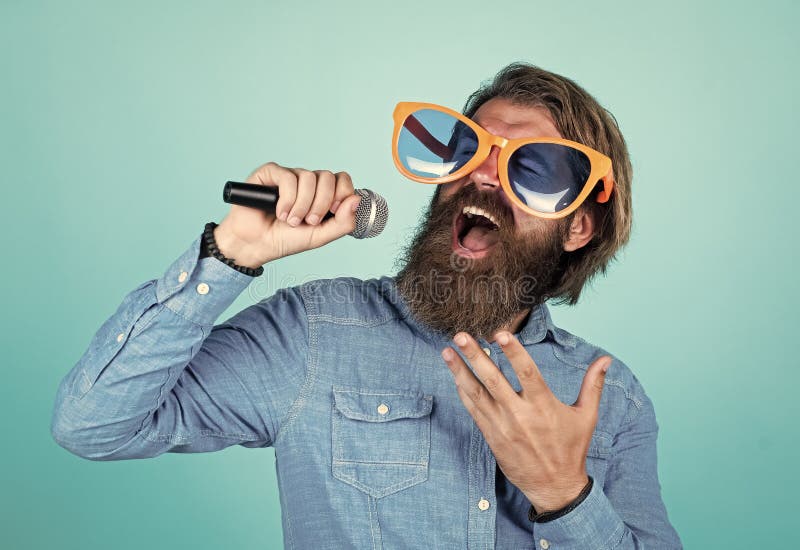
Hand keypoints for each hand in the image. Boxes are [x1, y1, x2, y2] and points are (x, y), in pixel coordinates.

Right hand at [214, 162, 361, 266]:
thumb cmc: (286, 240)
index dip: (342, 193)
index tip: (334, 211)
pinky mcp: (270, 174)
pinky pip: (287, 177)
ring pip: (308, 177)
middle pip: (327, 177)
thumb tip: (357, 200)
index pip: (342, 179)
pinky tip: (279, 212)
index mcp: (321, 194)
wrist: (256, 245)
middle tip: (309, 221)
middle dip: (321, 203)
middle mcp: (307, 182)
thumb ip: (343, 222)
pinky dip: (287, 199)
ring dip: (302, 205)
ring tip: (291, 220)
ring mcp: (289, 176)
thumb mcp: (320, 236)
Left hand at [441, 331, 610, 511]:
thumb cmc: (571, 449)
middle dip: (475, 356)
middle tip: (459, 336)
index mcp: (544, 406)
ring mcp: (502, 426)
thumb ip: (593, 385)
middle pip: (493, 380)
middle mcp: (520, 415)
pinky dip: (463, 392)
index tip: (500, 333)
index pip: (527, 372)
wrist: (554, 486)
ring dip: (460, 371)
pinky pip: (473, 410)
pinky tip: (455, 375)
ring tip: (446, 352)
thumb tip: (605, 359)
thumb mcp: (586, 417)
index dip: (514, 352)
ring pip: (477, 394)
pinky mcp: (491, 436)